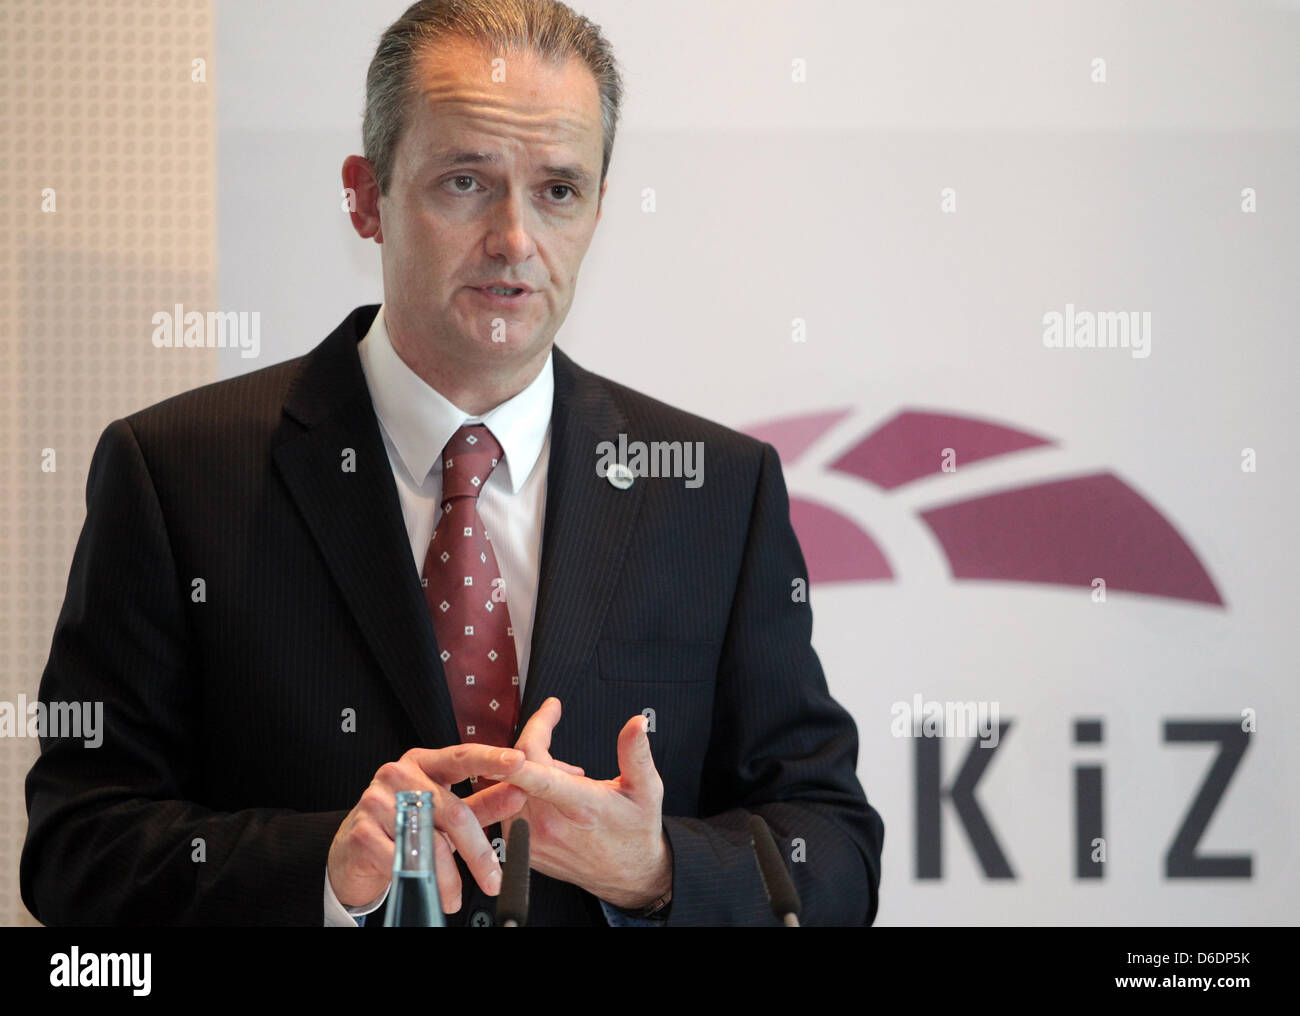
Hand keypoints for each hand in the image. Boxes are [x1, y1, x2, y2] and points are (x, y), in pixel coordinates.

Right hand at [328, 744, 527, 912]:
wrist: (352, 852)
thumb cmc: (404, 825)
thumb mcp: (447, 813)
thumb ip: (483, 803)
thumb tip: (519, 793)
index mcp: (423, 763)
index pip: (462, 755)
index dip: (491, 758)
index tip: (520, 762)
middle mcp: (399, 774)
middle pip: (452, 810)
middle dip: (477, 851)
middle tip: (492, 879)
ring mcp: (377, 800)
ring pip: (429, 840)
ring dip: (447, 876)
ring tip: (455, 897)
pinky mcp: (363, 830)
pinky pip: (402, 858)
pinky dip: (420, 880)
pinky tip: (425, 889)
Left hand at [501, 698, 671, 909]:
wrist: (626, 875)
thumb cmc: (635, 830)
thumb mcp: (646, 790)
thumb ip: (637, 753)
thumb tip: (639, 722)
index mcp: (580, 807)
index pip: (541, 777)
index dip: (524, 752)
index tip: (520, 727)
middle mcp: (549, 826)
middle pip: (520, 767)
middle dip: (536, 739)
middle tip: (559, 733)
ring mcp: (531, 839)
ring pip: (510, 782)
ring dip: (530, 767)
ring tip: (566, 777)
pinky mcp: (520, 847)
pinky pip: (507, 803)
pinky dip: (523, 788)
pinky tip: (551, 795)